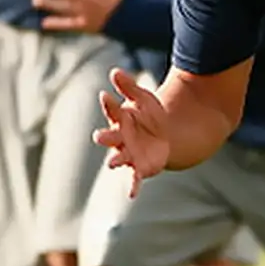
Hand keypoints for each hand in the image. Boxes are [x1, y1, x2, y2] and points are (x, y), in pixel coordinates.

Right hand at [93, 67, 169, 196]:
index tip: (105, 95)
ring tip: (111, 163)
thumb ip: (129, 86)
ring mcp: (129, 153)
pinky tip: (131, 194)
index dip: (109, 103)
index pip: (112, 110)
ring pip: (119, 158)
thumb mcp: (143, 97)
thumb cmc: (150, 115)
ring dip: (115, 161)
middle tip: (98, 136)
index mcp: (120, 120)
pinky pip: (135, 178)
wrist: (166, 136)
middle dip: (105, 137)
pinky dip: (132, 186)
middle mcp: (120, 138)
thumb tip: (114, 71)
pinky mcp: (140, 167)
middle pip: (110, 137)